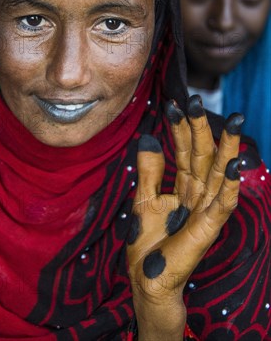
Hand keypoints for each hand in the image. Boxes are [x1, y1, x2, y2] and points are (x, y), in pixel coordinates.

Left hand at [127, 95, 242, 337]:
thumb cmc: (147, 243)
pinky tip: (236, 164)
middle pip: (202, 155)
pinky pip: (224, 203)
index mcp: (183, 186)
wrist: (147, 280)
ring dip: (227, 148)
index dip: (179, 128)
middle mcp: (198, 193)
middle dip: (201, 128)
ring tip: (234, 122)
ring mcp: (206, 209)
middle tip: (197, 100)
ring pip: (219, 173)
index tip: (173, 104)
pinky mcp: (210, 227)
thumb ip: (150, 171)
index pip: (184, 151)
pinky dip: (232, 184)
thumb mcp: (144, 199)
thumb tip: (148, 138)